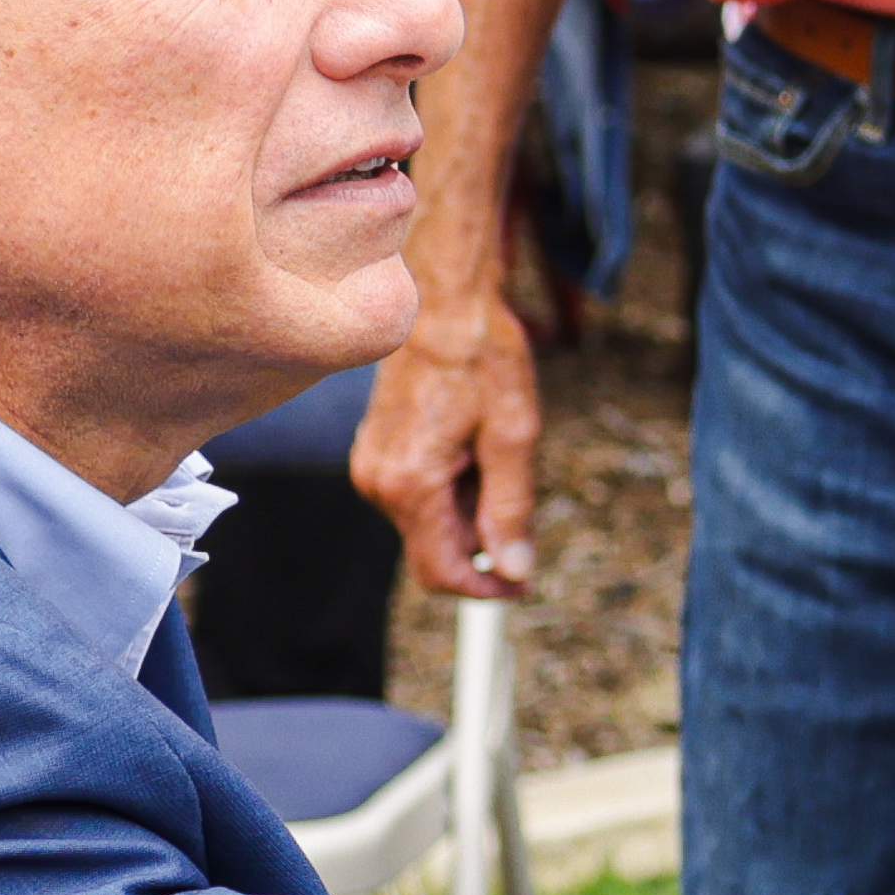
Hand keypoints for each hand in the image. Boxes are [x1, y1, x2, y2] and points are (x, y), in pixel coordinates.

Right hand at [355, 280, 545, 599]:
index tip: (522, 581)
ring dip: (469, 506)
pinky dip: (452, 486)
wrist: (443, 305)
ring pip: (430, 523)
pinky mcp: (375, 454)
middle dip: (483, 534)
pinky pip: (418, 496)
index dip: (487, 589)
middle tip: (512, 476)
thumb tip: (515, 568)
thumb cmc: (480, 357)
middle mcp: (379, 483)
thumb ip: (511, 509)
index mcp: (411, 484)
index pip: (442, 573)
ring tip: (488, 445)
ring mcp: (373, 468)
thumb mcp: (514, 435)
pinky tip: (468, 441)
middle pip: (438, 550)